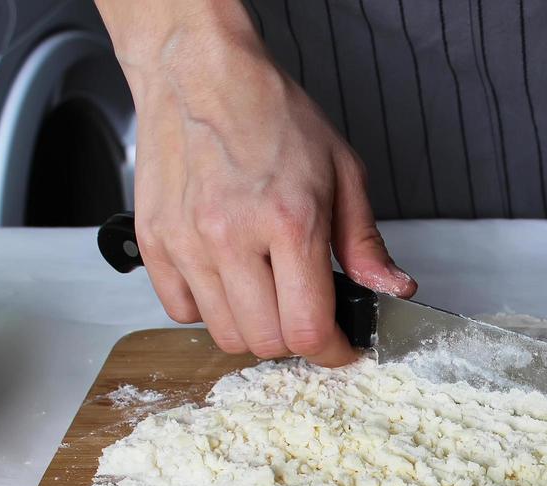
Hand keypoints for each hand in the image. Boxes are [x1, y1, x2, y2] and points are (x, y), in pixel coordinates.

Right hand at [97, 0, 414, 362]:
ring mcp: (187, 242)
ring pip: (224, 334)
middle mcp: (233, 236)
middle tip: (302, 308)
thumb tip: (392, 288)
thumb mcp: (342, 171)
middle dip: (294, 337)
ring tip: (264, 287)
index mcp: (290, 220)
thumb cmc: (271, 114)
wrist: (200, 72)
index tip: (340, 346)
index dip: (333, 352)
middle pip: (266, 342)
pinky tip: (225, 274)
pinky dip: (207, 307)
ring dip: (252, 324)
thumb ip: (365, 242)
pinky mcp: (154, 242)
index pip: (310, 330)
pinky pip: (180, 311)